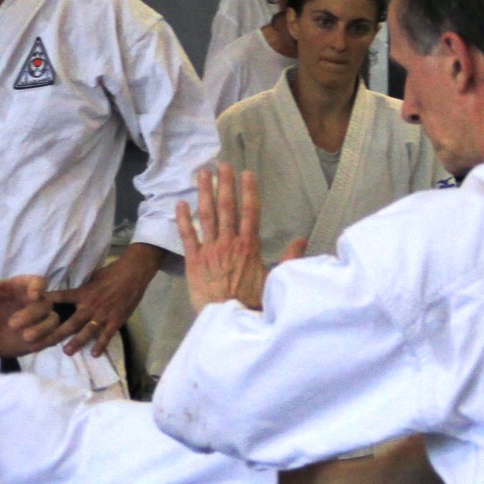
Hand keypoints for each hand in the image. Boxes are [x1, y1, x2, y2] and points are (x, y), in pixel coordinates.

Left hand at [0, 272, 61, 366]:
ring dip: (42, 329)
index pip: (39, 281)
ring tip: (25, 337)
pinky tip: (32, 344)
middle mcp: (35, 302)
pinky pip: (54, 336)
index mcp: (23, 287)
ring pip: (53, 320)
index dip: (39, 287)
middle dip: (32, 314)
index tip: (32, 296)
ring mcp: (40, 320)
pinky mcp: (42, 337)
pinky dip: (48, 339)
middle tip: (11, 324)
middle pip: (46, 303)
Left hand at [54, 244, 159, 357]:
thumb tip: (70, 291)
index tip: (33, 309)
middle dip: (57, 333)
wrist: (133, 273)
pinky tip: (95, 354)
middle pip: (71, 322)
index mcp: (83, 293)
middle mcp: (90, 305)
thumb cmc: (113, 272)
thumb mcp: (93, 277)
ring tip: (67, 352)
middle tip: (45, 343)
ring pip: (87, 331)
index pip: (61, 297)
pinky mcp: (116, 320)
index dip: (47, 302)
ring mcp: (103, 314)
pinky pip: (106, 335)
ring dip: (76, 342)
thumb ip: (82, 288)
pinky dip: (100, 345)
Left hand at [179, 164, 302, 310]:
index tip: (246, 173)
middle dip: (225, 184)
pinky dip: (183, 219)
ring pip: (206, 215)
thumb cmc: (253, 303)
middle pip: (227, 207)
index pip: (250, 211)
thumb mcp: (275, 281)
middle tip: (221, 164)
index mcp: (249, 246)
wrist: (229, 319)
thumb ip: (289, 259)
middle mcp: (229, 243)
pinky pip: (187, 236)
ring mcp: (209, 250)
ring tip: (202, 173)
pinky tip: (180, 203)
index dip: (248, 190)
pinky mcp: (193, 261)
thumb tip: (302, 241)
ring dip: (204, 192)